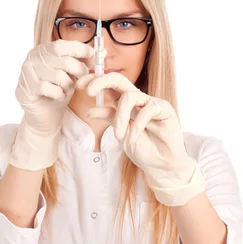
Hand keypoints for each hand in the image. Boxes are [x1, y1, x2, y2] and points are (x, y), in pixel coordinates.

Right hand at [9, 39, 93, 170]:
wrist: (45, 115)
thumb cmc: (59, 91)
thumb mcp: (73, 74)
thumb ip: (84, 62)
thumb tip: (104, 52)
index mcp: (43, 50)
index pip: (62, 45)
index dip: (79, 50)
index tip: (93, 56)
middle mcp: (32, 58)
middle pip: (64, 61)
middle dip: (79, 71)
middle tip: (82, 80)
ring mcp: (26, 72)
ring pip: (58, 76)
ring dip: (68, 86)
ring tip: (66, 90)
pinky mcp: (25, 88)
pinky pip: (49, 89)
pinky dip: (58, 94)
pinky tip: (59, 97)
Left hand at [76, 72, 205, 205]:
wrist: (161, 164)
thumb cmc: (143, 148)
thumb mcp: (120, 133)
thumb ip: (109, 118)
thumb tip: (89, 111)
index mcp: (124, 103)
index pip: (109, 85)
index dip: (94, 81)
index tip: (79, 85)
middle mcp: (137, 99)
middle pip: (119, 79)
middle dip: (101, 81)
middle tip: (88, 92)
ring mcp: (150, 102)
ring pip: (130, 97)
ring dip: (120, 117)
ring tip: (119, 135)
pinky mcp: (164, 108)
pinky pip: (148, 109)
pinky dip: (137, 125)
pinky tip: (133, 138)